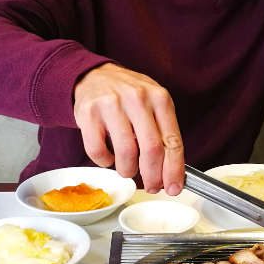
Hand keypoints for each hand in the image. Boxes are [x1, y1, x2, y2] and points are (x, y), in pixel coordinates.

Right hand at [72, 63, 184, 194]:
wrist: (94, 76)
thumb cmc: (129, 97)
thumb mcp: (153, 104)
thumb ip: (164, 132)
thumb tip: (172, 172)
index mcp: (159, 98)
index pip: (173, 141)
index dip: (174, 170)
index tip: (173, 188)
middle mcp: (137, 99)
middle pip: (151, 150)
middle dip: (153, 176)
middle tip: (151, 186)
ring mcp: (111, 105)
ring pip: (126, 153)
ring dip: (128, 170)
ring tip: (127, 169)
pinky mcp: (89, 114)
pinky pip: (99, 151)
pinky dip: (105, 162)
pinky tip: (109, 156)